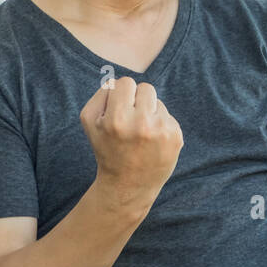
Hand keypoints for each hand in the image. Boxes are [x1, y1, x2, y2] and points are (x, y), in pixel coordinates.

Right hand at [80, 76, 183, 209]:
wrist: (129, 185)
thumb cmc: (107, 149)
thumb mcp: (90, 122)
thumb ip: (101, 94)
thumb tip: (119, 81)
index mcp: (117, 119)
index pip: (125, 83)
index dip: (120, 94)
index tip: (118, 109)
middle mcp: (142, 124)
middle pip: (146, 88)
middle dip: (137, 101)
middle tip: (131, 120)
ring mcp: (162, 131)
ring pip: (158, 102)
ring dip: (149, 112)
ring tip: (141, 133)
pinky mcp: (176, 137)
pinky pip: (168, 116)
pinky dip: (160, 125)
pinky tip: (152, 142)